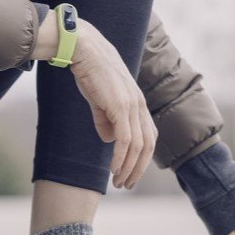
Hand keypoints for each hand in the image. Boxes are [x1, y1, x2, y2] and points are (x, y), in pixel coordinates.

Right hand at [70, 19, 157, 188]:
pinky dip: (121, 157)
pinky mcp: (120, 106)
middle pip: (147, 146)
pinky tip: (113, 168)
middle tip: (126, 184)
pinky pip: (125, 139)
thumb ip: (106, 120)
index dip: (142, 158)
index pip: (148, 137)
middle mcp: (139, 105)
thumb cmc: (91, 72)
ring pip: (137, 146)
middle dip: (138, 169)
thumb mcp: (100, 100)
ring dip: (128, 168)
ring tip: (118, 182)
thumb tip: (110, 140)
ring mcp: (132, 105)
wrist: (85, 50)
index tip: (130, 173)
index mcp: (138, 103)